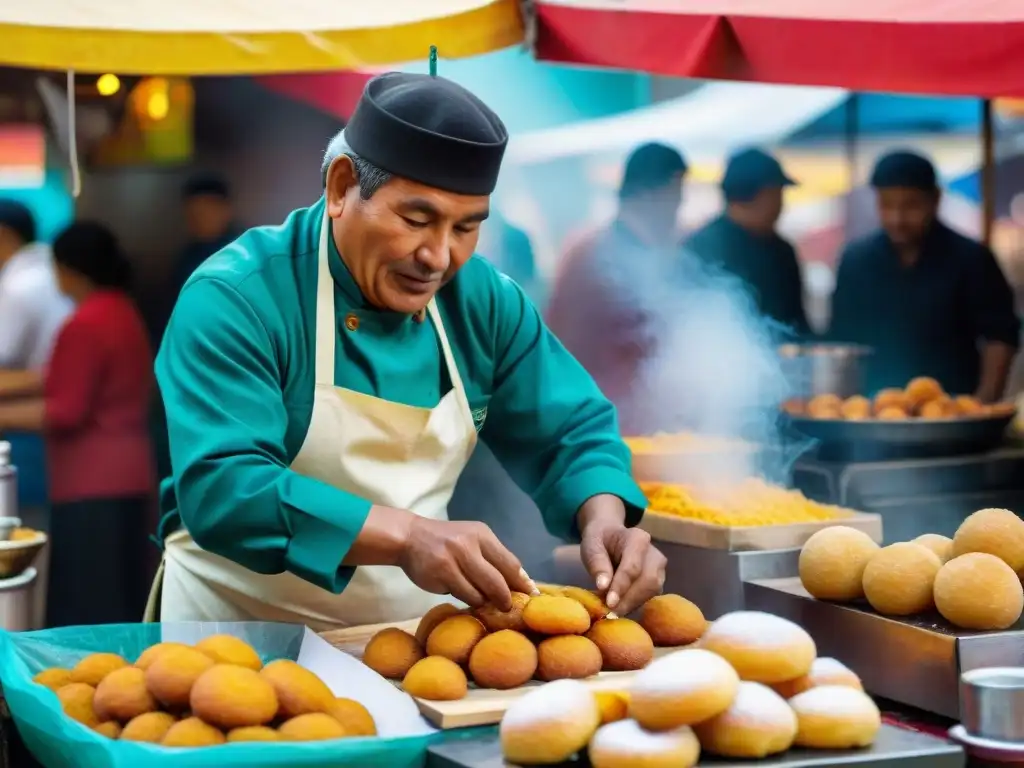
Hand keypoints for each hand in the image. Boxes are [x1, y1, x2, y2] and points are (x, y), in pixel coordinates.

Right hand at [398, 517, 537, 610]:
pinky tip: (462, 593)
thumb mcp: (472, 541)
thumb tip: (523, 582)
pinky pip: (463, 596)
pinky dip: (467, 599)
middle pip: (499, 581)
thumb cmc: (447, 542)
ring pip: (481, 593)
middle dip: (506, 599)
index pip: (511, 563)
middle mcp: (470, 544)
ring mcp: (454, 558)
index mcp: (482, 534)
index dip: (522, 583)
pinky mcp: (441, 573)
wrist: (410, 536)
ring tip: (479, 599)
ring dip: (483, 601)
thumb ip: (494, 559)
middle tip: (507, 607)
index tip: (529, 596)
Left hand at [579, 501, 666, 615]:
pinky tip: (619, 608)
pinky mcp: (658, 581)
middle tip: (609, 612)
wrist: (610, 537)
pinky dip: (634, 604)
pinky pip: (650, 596)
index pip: (632, 567)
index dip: (621, 586)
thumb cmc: (600, 542)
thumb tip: (603, 586)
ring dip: (632, 604)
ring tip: (612, 611)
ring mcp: (659, 568)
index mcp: (637, 539)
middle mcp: (654, 553)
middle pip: (648, 580)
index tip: (609, 603)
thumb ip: (597, 564)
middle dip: (629, 600)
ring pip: (652, 590)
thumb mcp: (591, 547)